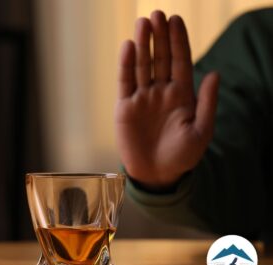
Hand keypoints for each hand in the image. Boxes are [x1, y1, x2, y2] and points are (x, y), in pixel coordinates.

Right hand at [115, 11, 219, 188]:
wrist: (157, 174)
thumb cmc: (181, 156)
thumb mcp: (201, 132)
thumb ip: (207, 103)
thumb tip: (214, 73)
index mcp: (181, 96)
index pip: (180, 62)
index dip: (178, 42)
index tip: (176, 20)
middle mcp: (161, 93)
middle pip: (160, 59)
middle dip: (159, 37)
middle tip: (157, 14)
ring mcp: (142, 98)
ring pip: (142, 66)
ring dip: (143, 45)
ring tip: (143, 23)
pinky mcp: (125, 107)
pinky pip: (125, 82)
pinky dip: (126, 65)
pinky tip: (129, 47)